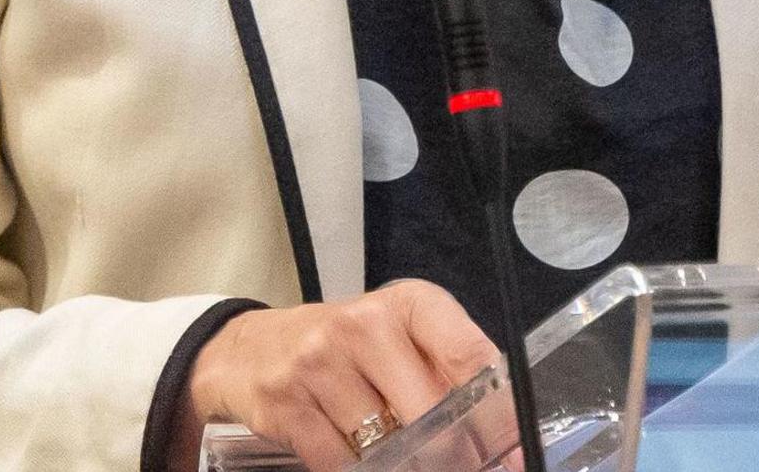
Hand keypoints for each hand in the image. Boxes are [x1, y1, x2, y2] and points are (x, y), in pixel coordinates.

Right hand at [183, 281, 510, 470]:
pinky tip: (355, 455)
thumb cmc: (344, 349)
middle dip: (449, 453)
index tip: (508, 451)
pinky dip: (356, 471)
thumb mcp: (399, 340)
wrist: (250, 350)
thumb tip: (505, 440)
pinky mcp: (285, 402)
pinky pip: (340, 464)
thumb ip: (448, 375)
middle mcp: (362, 324)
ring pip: (386, 445)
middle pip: (431, 412)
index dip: (496, 414)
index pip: (470, 355)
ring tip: (398, 453)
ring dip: (400, 464)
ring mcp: (318, 362)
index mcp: (406, 304)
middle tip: (450, 462)